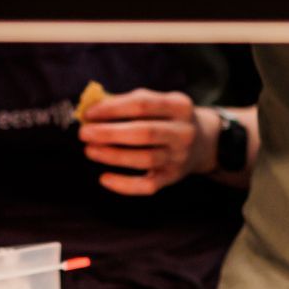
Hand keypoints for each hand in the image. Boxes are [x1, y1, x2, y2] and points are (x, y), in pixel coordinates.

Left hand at [78, 90, 216, 194]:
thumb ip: (127, 102)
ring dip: (113, 156)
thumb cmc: (166, 117)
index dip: (112, 108)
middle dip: (109, 133)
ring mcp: (180, 156)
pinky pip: (148, 185)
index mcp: (179, 105)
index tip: (88, 113)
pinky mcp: (173, 177)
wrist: (204, 141)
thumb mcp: (158, 102)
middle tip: (84, 134)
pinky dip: (125, 185)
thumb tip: (90, 110)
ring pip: (145, 159)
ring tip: (90, 151)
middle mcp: (183, 132)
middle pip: (144, 133)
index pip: (142, 104)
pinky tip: (104, 178)